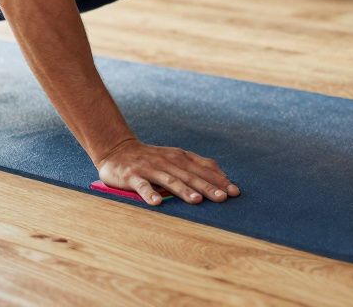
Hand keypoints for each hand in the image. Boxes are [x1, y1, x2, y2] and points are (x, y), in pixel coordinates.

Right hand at [96, 138, 240, 205]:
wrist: (117, 149)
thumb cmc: (152, 158)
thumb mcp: (176, 157)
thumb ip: (197, 165)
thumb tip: (223, 175)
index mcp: (180, 158)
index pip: (203, 169)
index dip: (219, 180)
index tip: (235, 192)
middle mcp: (167, 162)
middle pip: (190, 176)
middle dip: (208, 187)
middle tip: (223, 198)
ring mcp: (149, 169)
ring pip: (169, 180)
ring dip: (183, 190)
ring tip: (196, 201)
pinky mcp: (132, 176)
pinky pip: (141, 186)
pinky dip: (149, 193)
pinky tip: (157, 203)